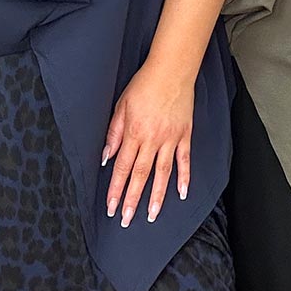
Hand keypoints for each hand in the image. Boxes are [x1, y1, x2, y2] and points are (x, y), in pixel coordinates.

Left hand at [102, 60, 193, 227]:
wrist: (171, 71)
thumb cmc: (143, 86)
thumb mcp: (120, 106)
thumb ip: (113, 133)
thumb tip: (106, 157)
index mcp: (134, 132)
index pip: (122, 167)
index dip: (116, 189)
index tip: (112, 207)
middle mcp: (152, 139)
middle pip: (140, 175)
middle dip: (132, 199)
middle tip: (127, 219)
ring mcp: (170, 139)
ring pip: (162, 173)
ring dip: (156, 196)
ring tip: (151, 215)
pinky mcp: (184, 135)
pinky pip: (184, 160)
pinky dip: (184, 178)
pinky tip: (181, 194)